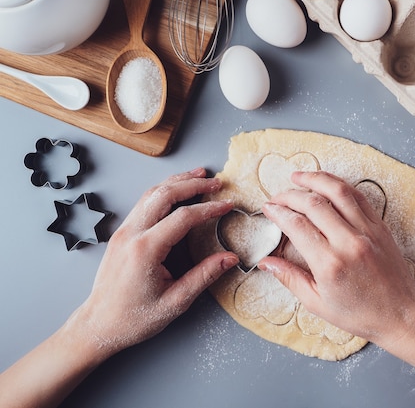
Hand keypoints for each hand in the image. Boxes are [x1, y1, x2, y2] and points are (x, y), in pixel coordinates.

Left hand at [69, 168, 238, 354]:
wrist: (98, 325)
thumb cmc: (133, 318)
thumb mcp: (175, 302)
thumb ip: (204, 276)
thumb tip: (229, 258)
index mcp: (145, 250)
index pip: (183, 217)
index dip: (209, 209)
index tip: (227, 205)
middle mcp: (131, 234)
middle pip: (164, 194)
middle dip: (192, 184)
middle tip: (216, 182)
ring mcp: (123, 231)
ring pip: (151, 194)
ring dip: (176, 181)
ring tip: (199, 176)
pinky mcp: (121, 234)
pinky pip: (144, 203)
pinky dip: (163, 191)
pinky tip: (176, 190)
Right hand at [259, 171, 414, 344]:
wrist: (401, 313)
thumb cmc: (361, 313)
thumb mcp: (318, 303)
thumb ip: (290, 278)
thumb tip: (265, 263)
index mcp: (329, 264)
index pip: (297, 225)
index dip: (278, 212)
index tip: (268, 209)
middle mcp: (348, 242)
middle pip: (313, 204)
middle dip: (290, 195)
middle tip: (277, 197)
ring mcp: (367, 231)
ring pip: (337, 192)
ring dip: (315, 179)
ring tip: (298, 177)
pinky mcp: (380, 226)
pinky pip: (358, 197)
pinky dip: (340, 185)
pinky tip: (327, 182)